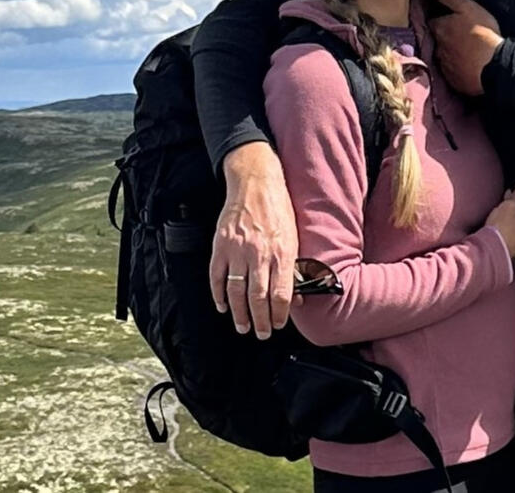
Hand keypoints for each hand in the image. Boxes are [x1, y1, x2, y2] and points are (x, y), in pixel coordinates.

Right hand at [210, 142, 298, 338]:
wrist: (256, 182)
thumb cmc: (279, 208)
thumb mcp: (295, 235)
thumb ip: (294, 265)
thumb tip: (296, 294)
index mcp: (282, 251)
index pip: (281, 293)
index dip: (279, 314)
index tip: (278, 324)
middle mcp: (260, 253)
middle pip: (258, 297)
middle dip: (260, 320)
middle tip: (261, 333)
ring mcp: (238, 250)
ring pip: (236, 292)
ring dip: (239, 314)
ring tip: (243, 326)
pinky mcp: (221, 246)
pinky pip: (217, 277)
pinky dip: (218, 295)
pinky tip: (223, 305)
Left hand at [429, 0, 502, 95]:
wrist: (494, 66)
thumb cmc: (483, 34)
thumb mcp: (469, 8)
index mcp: (440, 29)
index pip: (433, 22)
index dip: (440, 20)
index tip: (448, 20)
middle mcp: (438, 47)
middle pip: (438, 40)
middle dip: (444, 38)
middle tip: (458, 36)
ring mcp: (445, 65)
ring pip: (444, 57)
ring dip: (451, 54)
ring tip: (465, 52)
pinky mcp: (454, 80)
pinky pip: (453, 73)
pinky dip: (457, 69)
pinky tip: (468, 66)